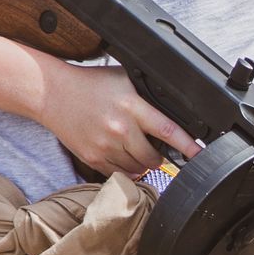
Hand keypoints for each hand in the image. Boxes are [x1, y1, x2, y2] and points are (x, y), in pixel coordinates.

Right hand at [40, 59, 198, 181]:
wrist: (53, 94)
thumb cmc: (90, 85)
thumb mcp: (124, 80)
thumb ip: (147, 96)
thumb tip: (174, 109)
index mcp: (131, 106)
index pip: (167, 129)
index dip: (187, 145)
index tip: (200, 155)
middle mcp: (120, 129)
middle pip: (153, 158)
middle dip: (158, 157)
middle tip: (154, 148)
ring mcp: (105, 146)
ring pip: (137, 169)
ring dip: (142, 164)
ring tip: (133, 148)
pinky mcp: (93, 158)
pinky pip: (118, 174)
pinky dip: (125, 169)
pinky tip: (120, 155)